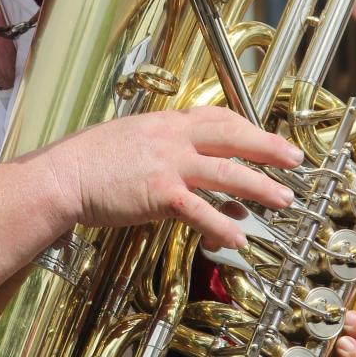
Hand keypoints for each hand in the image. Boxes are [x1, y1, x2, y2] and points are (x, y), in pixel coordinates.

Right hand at [44, 106, 302, 249]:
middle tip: (295, 160)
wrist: (60, 177)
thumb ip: (160, 150)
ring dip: (260, 188)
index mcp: (165, 122)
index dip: (247, 128)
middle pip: (233, 138)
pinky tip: (238, 238)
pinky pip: (201, 210)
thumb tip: (183, 165)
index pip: (218, 117)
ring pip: (227, 173)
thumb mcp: (128, 140)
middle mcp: (171, 138)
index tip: (265, 139)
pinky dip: (223, 225)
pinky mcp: (159, 193)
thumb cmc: (87, 163)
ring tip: (283, 200)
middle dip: (268, 149)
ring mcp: (167, 164)